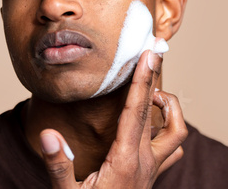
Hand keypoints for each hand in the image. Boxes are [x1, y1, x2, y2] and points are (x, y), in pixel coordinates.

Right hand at [39, 50, 187, 187]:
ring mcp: (152, 169)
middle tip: (155, 52)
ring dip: (168, 108)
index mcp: (123, 160)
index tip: (149, 55)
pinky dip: (169, 131)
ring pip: (177, 132)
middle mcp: (144, 161)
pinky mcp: (152, 175)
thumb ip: (58, 165)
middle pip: (158, 112)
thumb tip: (49, 135)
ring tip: (151, 95)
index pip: (135, 111)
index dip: (142, 80)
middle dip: (157, 79)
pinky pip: (172, 150)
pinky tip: (154, 126)